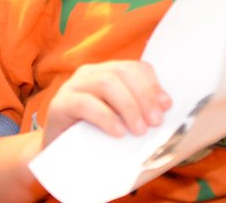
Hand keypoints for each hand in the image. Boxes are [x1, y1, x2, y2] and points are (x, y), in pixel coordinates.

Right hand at [43, 60, 171, 146]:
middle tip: (155, 122)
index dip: (153, 84)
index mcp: (107, 73)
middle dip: (144, 95)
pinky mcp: (59, 104)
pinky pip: (85, 103)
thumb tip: (166, 117)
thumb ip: (138, 114)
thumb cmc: (95, 139)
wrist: (58, 158)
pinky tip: (118, 132)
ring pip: (106, 83)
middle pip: (122, 72)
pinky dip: (106, 117)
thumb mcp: (120, 122)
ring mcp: (72, 86)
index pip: (135, 67)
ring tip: (139, 130)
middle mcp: (89, 73)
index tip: (167, 106)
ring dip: (128, 106)